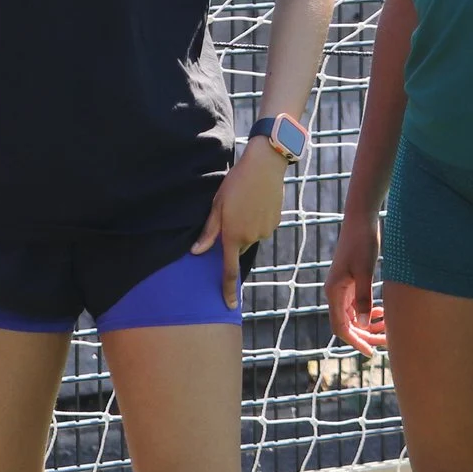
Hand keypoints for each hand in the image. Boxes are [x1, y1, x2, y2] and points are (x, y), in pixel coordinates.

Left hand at [195, 142, 286, 308]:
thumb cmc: (236, 183)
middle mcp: (251, 237)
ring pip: (251, 236)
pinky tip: (256, 201)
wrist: (265, 166)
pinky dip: (257, 220)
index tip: (228, 305)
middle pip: (239, 248)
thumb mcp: (217, 205)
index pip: (229, 270)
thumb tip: (197, 251)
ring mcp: (265, 230)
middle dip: (234, 239)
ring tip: (245, 202)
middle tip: (231, 214)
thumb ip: (209, 232)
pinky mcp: (275, 222)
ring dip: (246, 227)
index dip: (228, 289)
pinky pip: (262, 227)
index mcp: (233, 236)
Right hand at [324, 211, 385, 353]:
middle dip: (366, 335)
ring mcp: (342, 288)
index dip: (355, 342)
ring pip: (354, 316)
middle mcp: (335, 292)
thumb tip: (365, 325)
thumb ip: (364, 298)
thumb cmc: (362, 243)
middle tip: (386, 343)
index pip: (341, 327)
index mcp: (334, 292)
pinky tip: (382, 312)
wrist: (361, 220)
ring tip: (388, 329)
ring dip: (369, 325)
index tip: (370, 353)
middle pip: (348, 324)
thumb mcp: (365, 271)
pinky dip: (369, 312)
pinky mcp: (351, 282)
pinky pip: (357, 305)